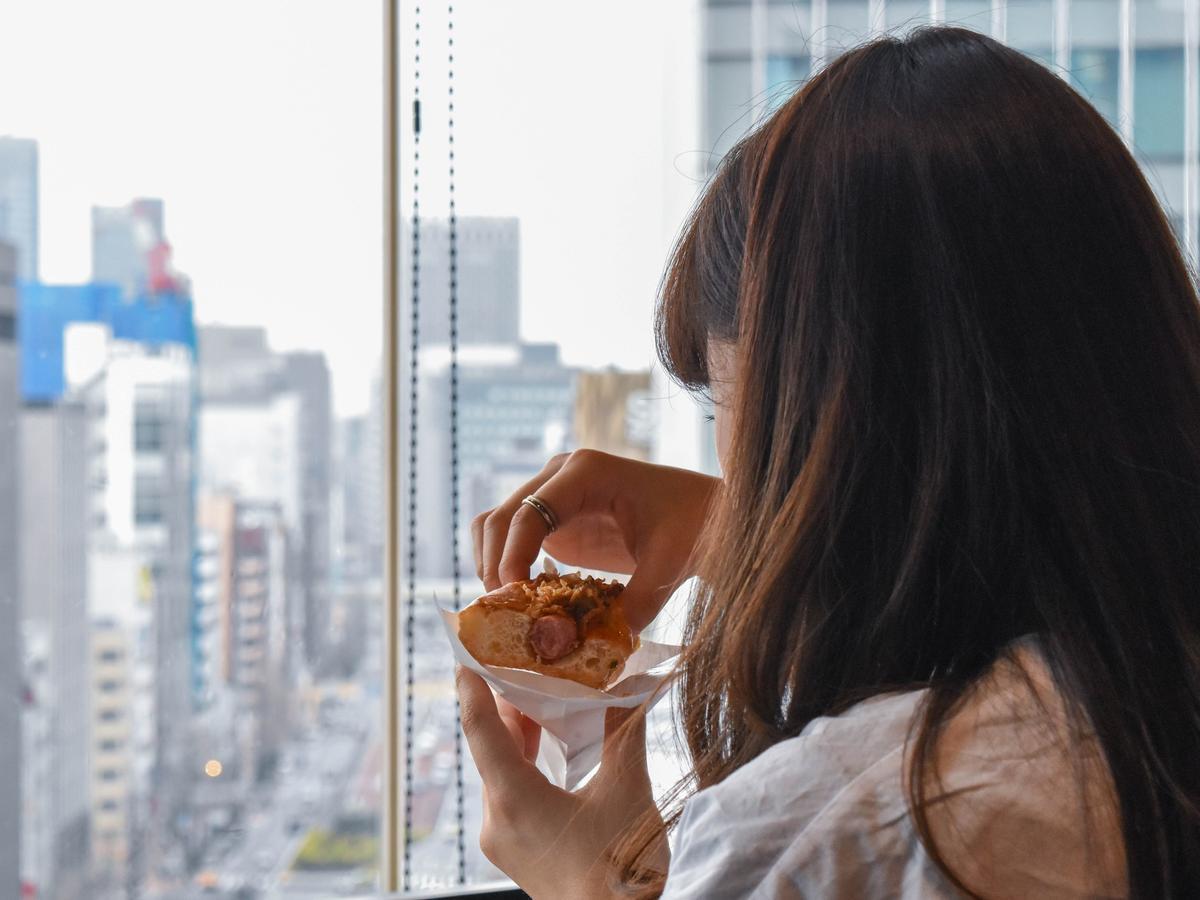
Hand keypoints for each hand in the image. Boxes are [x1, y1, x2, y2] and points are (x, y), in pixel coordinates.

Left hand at [456, 666, 664, 897]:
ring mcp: (505, 840)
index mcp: (514, 800)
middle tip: (527, 659)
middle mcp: (497, 821)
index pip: (480, 727)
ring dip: (521, 733)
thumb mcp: (627, 790)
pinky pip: (511, 793)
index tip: (467, 649)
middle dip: (509, 702)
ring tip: (545, 694)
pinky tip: (552, 744)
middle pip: (492, 745)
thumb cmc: (622, 870)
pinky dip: (527, 761)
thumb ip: (625, 730)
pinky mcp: (519, 852)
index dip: (473, 684)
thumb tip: (633, 682)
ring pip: (501, 769)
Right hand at [471, 449, 719, 630]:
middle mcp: (561, 475)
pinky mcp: (556, 519)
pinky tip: (523, 602)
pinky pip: (514, 538)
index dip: (512, 555)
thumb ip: (636, 604)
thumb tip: (600, 649)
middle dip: (493, 565)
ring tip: (509, 610)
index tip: (514, 598)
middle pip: (500, 517)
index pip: (530, 513)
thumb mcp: (669, 565)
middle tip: (505, 614)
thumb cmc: (695, 527)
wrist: (709, 513)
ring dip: (491, 565)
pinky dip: (506, 566)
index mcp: (587, 472)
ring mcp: (554, 494)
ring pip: (496, 524)